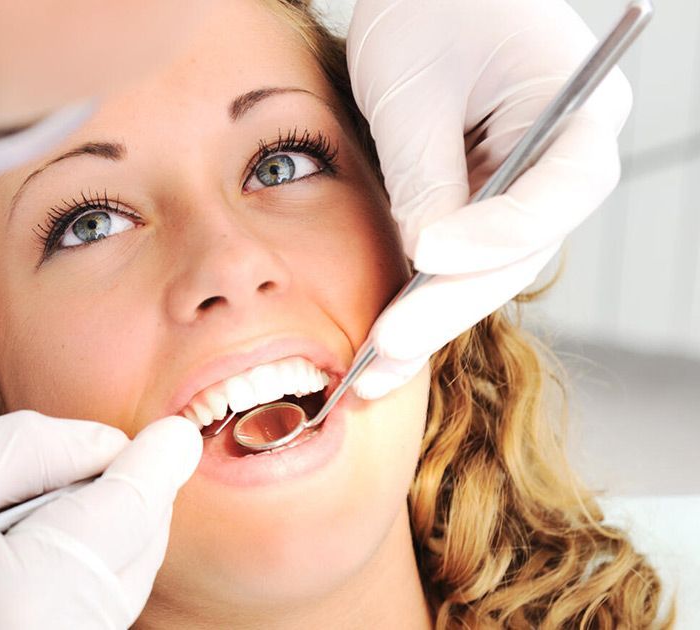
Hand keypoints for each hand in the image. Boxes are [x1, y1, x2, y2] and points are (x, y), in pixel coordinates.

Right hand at [0, 411, 200, 628]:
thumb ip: (38, 448)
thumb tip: (117, 448)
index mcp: (29, 589)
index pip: (129, 512)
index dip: (156, 464)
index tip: (175, 435)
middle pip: (136, 554)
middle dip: (131, 499)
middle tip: (92, 461)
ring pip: (121, 590)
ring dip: (111, 539)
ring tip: (43, 511)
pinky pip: (92, 619)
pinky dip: (88, 577)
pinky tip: (42, 553)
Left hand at [346, 0, 632, 398]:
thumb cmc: (425, 9)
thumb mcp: (412, 86)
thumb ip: (425, 173)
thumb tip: (427, 261)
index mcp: (578, 102)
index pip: (560, 187)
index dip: (499, 232)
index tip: (431, 254)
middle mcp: (566, 154)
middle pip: (521, 246)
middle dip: (450, 300)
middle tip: (389, 345)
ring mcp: (528, 184)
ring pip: (490, 268)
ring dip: (431, 320)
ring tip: (371, 374)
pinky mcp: (487, 204)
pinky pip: (462, 260)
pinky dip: (421, 300)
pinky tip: (381, 348)